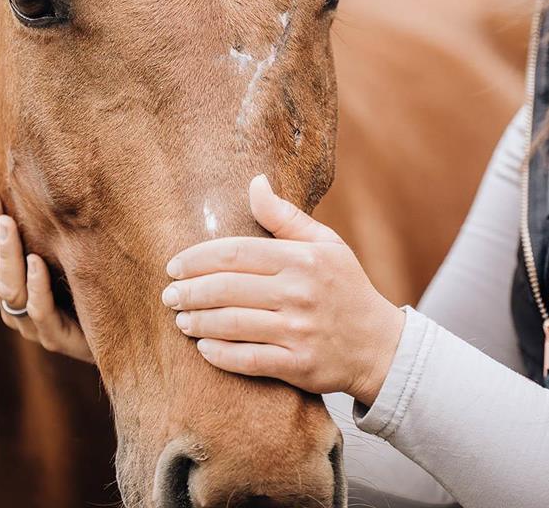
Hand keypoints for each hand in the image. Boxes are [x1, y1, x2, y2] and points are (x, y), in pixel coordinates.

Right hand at [0, 188, 93, 363]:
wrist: (125, 336)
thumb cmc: (93, 289)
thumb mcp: (65, 256)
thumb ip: (45, 234)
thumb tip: (34, 186)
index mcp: (9, 288)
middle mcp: (15, 308)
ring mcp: (34, 326)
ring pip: (9, 289)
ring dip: (5, 253)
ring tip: (6, 222)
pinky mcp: (59, 338)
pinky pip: (42, 312)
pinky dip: (37, 285)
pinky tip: (36, 262)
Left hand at [162, 174, 405, 404]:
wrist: (380, 345)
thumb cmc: (346, 288)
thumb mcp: (326, 244)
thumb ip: (285, 217)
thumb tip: (254, 183)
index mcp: (303, 259)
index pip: (236, 253)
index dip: (198, 259)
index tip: (174, 266)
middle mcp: (300, 293)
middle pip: (227, 288)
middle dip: (189, 292)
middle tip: (168, 295)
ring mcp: (299, 330)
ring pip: (232, 324)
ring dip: (198, 322)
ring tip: (181, 320)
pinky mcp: (298, 365)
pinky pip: (248, 360)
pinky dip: (220, 354)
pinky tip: (203, 348)